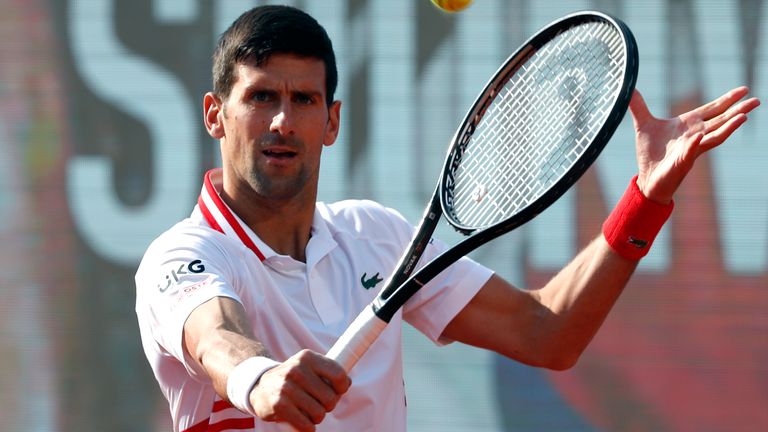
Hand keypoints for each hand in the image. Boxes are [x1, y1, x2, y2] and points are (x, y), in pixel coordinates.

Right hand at [249, 349, 350, 430]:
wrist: (260, 386)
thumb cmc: (293, 379)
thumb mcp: (308, 367)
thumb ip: (328, 372)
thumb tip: (347, 383)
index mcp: (307, 357)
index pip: (339, 375)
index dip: (341, 388)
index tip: (336, 391)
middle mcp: (297, 369)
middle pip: (331, 398)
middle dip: (327, 405)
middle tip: (317, 403)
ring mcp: (286, 387)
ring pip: (319, 413)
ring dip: (316, 417)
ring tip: (306, 410)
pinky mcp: (279, 405)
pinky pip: (306, 425)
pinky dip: (307, 428)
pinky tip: (302, 421)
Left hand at [628, 87, 759, 202]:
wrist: (646, 178)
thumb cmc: (650, 153)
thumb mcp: (643, 124)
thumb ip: (638, 106)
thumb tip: (628, 88)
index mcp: (689, 125)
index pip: (713, 110)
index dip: (728, 99)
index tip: (745, 89)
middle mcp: (695, 136)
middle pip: (721, 121)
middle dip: (738, 110)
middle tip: (757, 100)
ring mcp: (691, 150)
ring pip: (715, 137)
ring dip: (729, 127)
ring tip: (743, 117)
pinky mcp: (681, 162)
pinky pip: (690, 152)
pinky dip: (695, 144)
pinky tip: (700, 136)